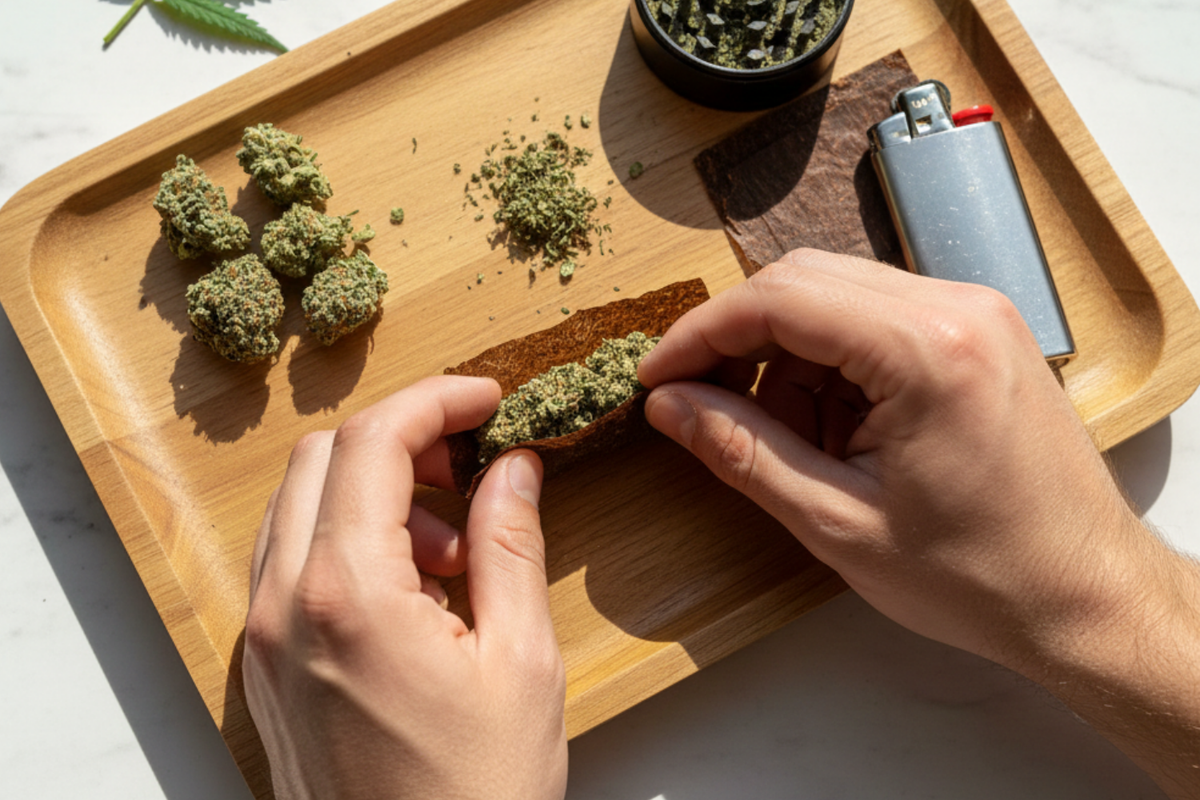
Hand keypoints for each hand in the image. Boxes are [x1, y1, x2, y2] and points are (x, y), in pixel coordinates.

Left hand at [243, 376, 566, 799]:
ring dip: (376, 494)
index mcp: (348, 595)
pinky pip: (293, 564)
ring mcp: (265, 640)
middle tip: (472, 462)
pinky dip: (350, 543)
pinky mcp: (268, 668)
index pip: (373, 441)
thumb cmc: (478, 796)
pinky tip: (415, 592)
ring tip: (453, 550)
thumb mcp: (520, 661)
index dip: (435, 401)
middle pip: (323, 458)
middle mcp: (284, 607)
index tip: (486, 399)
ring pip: (301, 507)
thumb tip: (512, 466)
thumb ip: (510, 544)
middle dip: (402, 440)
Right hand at [638, 249, 1199, 795]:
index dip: (700, 334)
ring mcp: (975, 315)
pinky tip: (830, 430)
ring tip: (785, 440)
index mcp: (929, 350)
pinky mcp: (978, 334)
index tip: (657, 376)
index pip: (780, 299)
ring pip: (835, 296)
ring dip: (787, 358)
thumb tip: (670, 406)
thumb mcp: (838, 523)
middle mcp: (958, 309)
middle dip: (738, 340)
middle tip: (699, 403)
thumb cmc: (982, 575)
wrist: (1084, 597)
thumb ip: (742, 453)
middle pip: (804, 281)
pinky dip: (831, 366)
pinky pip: (874, 321)